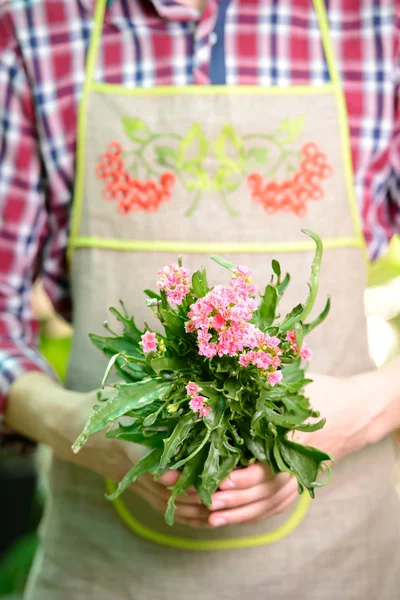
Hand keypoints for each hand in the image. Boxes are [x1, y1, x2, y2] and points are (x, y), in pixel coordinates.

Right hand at [53, 387, 209, 526]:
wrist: (67, 429)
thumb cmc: (97, 405)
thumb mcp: (119, 394)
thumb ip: (147, 393)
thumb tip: (186, 384)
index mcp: (120, 438)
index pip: (139, 457)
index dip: (159, 469)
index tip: (178, 476)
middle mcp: (125, 465)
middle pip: (158, 487)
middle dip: (189, 491)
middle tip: (220, 490)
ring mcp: (128, 480)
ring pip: (161, 502)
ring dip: (190, 506)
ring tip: (221, 503)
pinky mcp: (132, 487)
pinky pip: (158, 506)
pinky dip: (180, 514)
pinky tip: (205, 515)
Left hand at [207, 373, 374, 526]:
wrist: (356, 410)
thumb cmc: (322, 391)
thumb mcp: (296, 382)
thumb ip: (267, 384)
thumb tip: (230, 377)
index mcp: (295, 436)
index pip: (270, 463)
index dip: (246, 475)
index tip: (223, 478)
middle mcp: (299, 460)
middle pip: (267, 488)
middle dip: (237, 499)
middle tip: (209, 503)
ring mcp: (302, 474)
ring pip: (272, 501)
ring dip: (243, 513)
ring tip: (214, 518)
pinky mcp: (302, 480)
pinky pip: (281, 504)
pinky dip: (259, 512)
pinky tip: (236, 517)